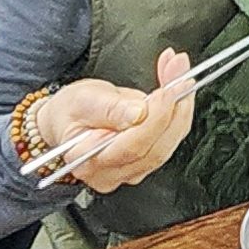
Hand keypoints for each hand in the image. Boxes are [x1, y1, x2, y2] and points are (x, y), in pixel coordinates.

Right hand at [24, 49, 195, 195]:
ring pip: (168, 144)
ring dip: (180, 108)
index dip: (155, 120)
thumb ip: (110, 108)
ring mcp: (131, 171)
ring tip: (179, 75)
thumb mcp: (82, 100)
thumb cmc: (71, 112)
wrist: (68, 120)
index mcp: (89, 161)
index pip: (132, 147)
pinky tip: (178, 89)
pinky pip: (170, 139)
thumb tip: (139, 113)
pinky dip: (178, 112)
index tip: (167, 92)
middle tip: (180, 77)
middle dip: (174, 110)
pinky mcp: (146, 161)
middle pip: (156, 149)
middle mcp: (112, 173)